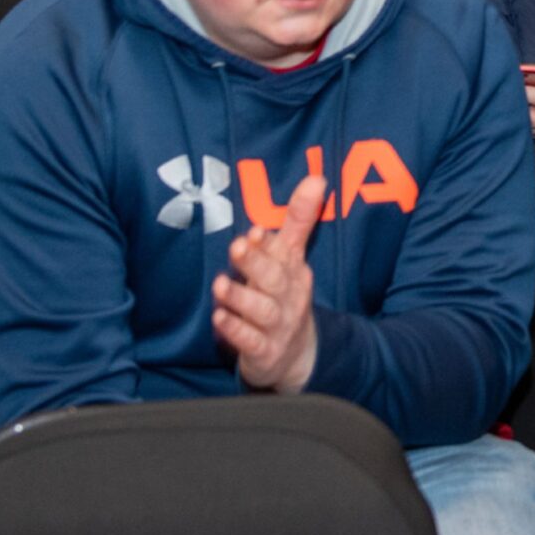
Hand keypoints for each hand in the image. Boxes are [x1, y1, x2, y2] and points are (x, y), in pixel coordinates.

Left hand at [213, 172, 324, 393]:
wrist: (297, 356)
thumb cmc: (286, 296)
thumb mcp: (292, 258)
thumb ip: (299, 219)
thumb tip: (316, 178)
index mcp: (295, 271)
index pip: (285, 253)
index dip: (269, 244)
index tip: (256, 231)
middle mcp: (289, 297)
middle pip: (274, 279)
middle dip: (255, 263)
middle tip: (237, 246)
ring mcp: (278, 326)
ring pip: (261, 311)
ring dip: (240, 297)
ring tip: (219, 286)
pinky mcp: (265, 352)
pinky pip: (251, 342)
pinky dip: (236, 331)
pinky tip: (220, 320)